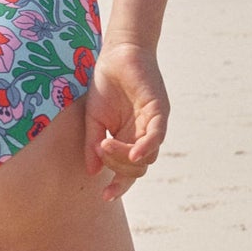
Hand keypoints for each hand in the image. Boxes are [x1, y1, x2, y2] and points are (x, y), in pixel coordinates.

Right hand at [83, 42, 168, 199]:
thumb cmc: (106, 84)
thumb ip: (93, 145)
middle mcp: (144, 136)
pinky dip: (146, 147)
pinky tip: (134, 154)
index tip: (105, 196)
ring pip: (147, 156)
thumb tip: (92, 171)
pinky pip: (157, 135)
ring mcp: (153, 124)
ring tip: (105, 143)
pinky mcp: (159, 110)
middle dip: (118, 168)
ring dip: (125, 157)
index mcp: (128, 140)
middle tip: (100, 149)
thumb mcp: (93, 119)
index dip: (119, 186)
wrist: (117, 54)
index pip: (128, 172)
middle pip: (138, 169)